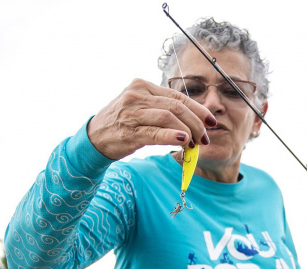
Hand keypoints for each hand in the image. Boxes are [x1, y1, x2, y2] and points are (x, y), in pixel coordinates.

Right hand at [87, 79, 216, 159]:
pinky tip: (183, 140)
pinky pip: (155, 132)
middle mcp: (137, 95)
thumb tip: (195, 118)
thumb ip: (163, 107)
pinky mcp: (129, 131)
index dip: (198, 109)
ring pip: (169, 117)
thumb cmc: (122, 123)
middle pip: (176, 107)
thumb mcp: (141, 107)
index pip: (177, 96)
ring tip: (194, 144)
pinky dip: (172, 136)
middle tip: (204, 138)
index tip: (211, 121)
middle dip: (196, 123)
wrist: (94, 137)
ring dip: (187, 131)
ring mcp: (132, 112)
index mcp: (143, 86)